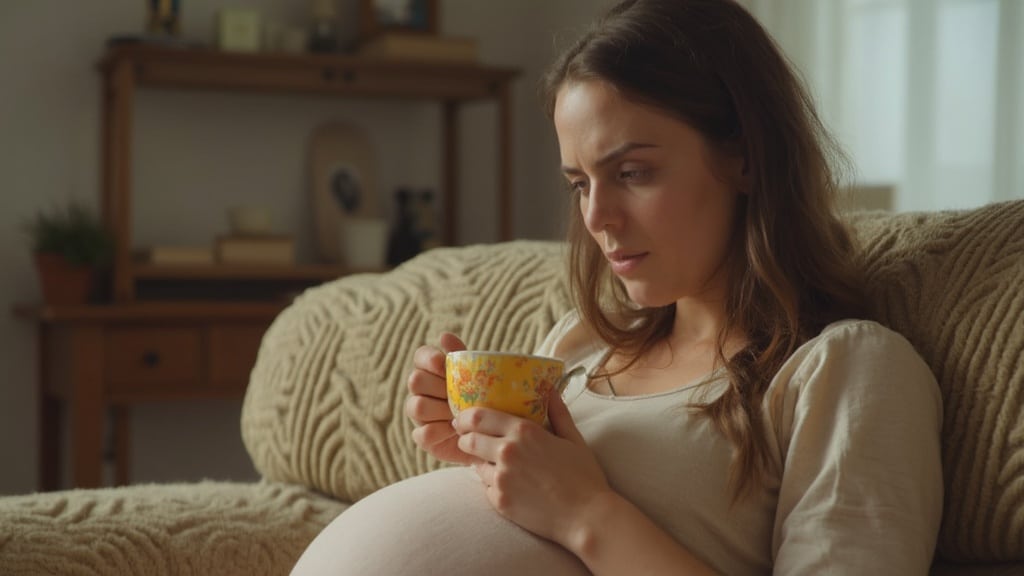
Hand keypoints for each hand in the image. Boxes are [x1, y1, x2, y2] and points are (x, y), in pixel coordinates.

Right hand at [405, 332, 475, 464]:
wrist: (495, 433)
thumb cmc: (485, 399)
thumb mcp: (479, 378)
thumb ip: (463, 357)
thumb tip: (444, 336)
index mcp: (432, 370)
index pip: (420, 356)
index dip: (429, 359)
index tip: (444, 364)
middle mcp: (422, 391)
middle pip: (415, 380)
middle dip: (437, 386)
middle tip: (457, 393)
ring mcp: (420, 415)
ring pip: (415, 406)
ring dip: (439, 409)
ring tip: (458, 413)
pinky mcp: (424, 438)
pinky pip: (421, 433)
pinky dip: (440, 431)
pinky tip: (456, 430)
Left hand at [453, 390, 611, 546]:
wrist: (586, 517)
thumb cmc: (583, 477)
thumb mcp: (573, 439)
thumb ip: (558, 412)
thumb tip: (551, 390)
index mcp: (524, 431)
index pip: (479, 417)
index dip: (466, 417)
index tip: (463, 419)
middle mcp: (508, 452)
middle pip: (469, 440)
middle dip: (465, 438)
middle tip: (468, 439)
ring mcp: (501, 478)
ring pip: (475, 465)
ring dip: (481, 462)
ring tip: (496, 465)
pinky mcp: (499, 501)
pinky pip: (486, 487)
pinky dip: (493, 484)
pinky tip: (510, 486)